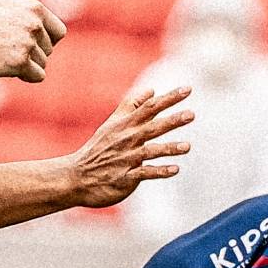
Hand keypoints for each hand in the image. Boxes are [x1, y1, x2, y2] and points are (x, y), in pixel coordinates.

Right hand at [0, 0, 68, 82]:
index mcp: (36, 8)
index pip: (59, 32)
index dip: (44, 38)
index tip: (24, 35)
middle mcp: (34, 25)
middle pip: (49, 50)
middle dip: (33, 51)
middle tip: (8, 43)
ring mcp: (27, 44)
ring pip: (43, 64)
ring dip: (27, 63)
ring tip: (5, 52)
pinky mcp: (20, 62)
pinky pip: (38, 76)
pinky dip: (26, 76)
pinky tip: (8, 65)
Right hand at [65, 87, 193, 207]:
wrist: (76, 176)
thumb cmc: (98, 149)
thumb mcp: (112, 124)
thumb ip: (131, 106)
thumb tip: (151, 90)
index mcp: (125, 125)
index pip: (150, 107)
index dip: (169, 98)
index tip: (187, 89)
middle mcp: (127, 140)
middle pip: (152, 127)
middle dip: (172, 120)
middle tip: (191, 114)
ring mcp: (126, 159)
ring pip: (150, 151)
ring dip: (169, 148)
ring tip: (187, 146)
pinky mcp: (125, 177)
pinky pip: (145, 173)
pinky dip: (159, 171)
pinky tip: (175, 169)